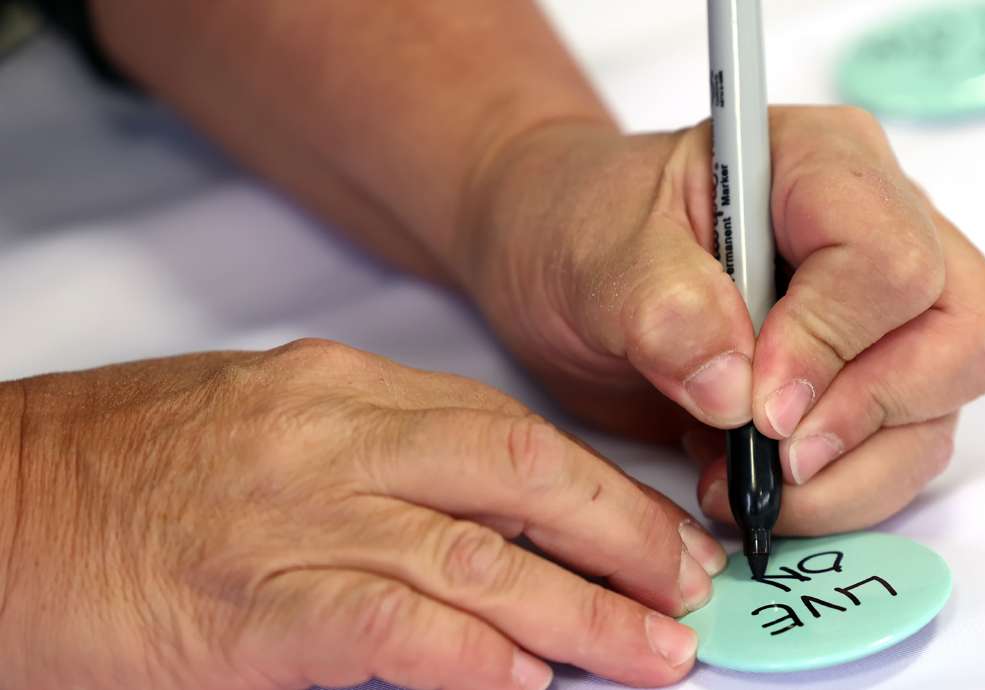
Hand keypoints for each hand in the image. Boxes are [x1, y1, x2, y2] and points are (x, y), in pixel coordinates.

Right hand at [0, 339, 725, 689]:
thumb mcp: (269, 422)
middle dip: (622, 533)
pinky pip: (393, 628)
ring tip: (654, 650)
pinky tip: (530, 683)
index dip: (598, 486)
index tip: (657, 529)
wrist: (0, 503)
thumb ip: (378, 458)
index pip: (507, 430)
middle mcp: (333, 440)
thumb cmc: (130, 466)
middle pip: (519, 474)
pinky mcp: (254, 609)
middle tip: (691, 584)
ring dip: (582, 610)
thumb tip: (487, 519)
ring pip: (478, 557)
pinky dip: (474, 656)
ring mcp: (295, 520)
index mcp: (341, 387)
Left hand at [462, 106, 984, 533]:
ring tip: (743, 484)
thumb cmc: (583, 227)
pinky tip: (756, 485)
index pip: (889, 259)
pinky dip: (838, 492)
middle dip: (868, 417)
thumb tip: (736, 392)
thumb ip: (662, 308)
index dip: (830, 343)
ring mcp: (886, 311)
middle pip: (962, 337)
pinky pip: (902, 453)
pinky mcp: (869, 379)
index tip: (756, 405)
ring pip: (939, 411)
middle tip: (774, 457)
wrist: (567, 263)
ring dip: (851, 475)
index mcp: (822, 163)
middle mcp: (881, 228)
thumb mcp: (597, 253)